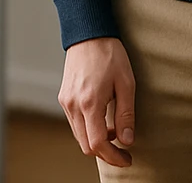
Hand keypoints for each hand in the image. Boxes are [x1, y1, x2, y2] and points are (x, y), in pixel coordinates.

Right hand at [59, 36, 135, 167]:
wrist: (88, 34)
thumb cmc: (110, 54)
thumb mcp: (126, 83)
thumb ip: (126, 114)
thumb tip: (127, 140)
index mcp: (89, 102)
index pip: (97, 144)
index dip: (113, 156)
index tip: (127, 158)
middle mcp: (73, 105)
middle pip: (86, 145)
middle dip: (105, 152)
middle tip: (124, 151)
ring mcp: (65, 102)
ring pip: (79, 136)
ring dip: (97, 140)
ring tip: (116, 131)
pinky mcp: (64, 98)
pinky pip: (75, 123)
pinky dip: (88, 128)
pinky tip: (103, 120)